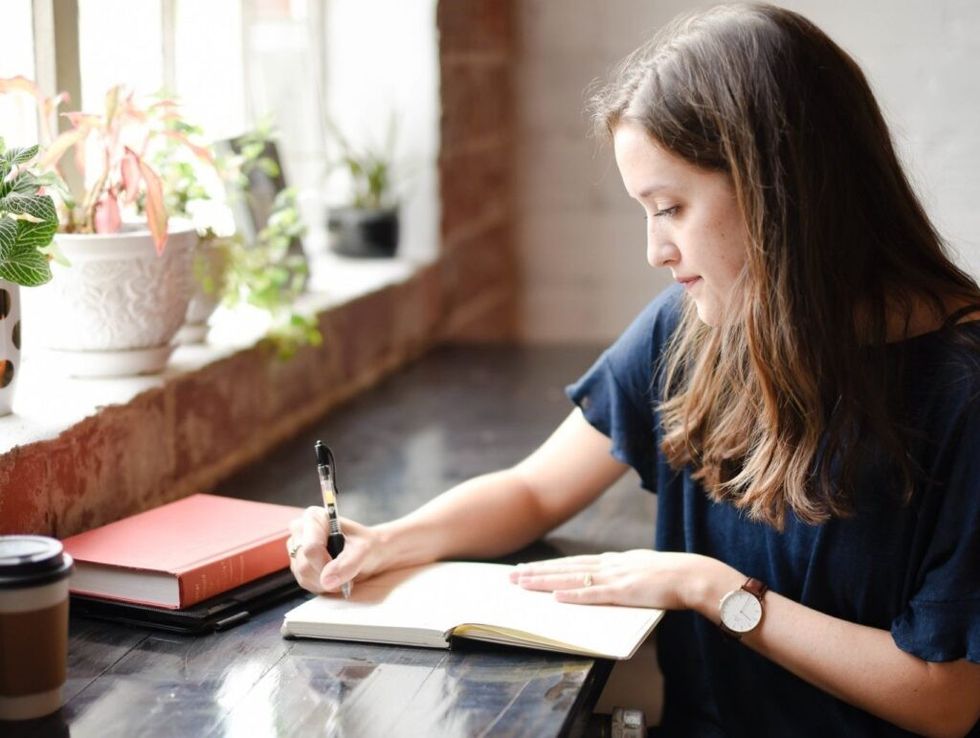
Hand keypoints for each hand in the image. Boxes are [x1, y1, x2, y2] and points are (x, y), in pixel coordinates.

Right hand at [286, 506, 381, 594]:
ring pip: (303, 576)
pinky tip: (334, 577)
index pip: (311, 548)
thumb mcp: (365, 550)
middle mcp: (300, 531)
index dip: (326, 564)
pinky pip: (305, 582)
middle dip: (327, 575)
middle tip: (347, 572)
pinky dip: (322, 585)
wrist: (369, 553)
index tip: (343, 567)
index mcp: (314, 518)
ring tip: (342, 573)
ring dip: (326, 582)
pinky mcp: (297, 565)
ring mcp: (296, 549)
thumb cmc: (367, 545)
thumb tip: (327, 580)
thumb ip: (348, 564)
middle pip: (304, 564)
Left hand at [510, 549, 731, 611]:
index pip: (574, 562)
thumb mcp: (643, 571)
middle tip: (512, 576)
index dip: (550, 566)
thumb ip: (624, 575)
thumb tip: (610, 583)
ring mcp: (616, 577)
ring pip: (572, 578)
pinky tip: (555, 596)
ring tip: (523, 584)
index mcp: (615, 561)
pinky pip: (594, 594)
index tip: (528, 568)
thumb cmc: (674, 577)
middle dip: (537, 572)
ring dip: (545, 581)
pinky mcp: (624, 592)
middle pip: (566, 567)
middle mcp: (610, 565)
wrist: (694, 575)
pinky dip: (573, 595)